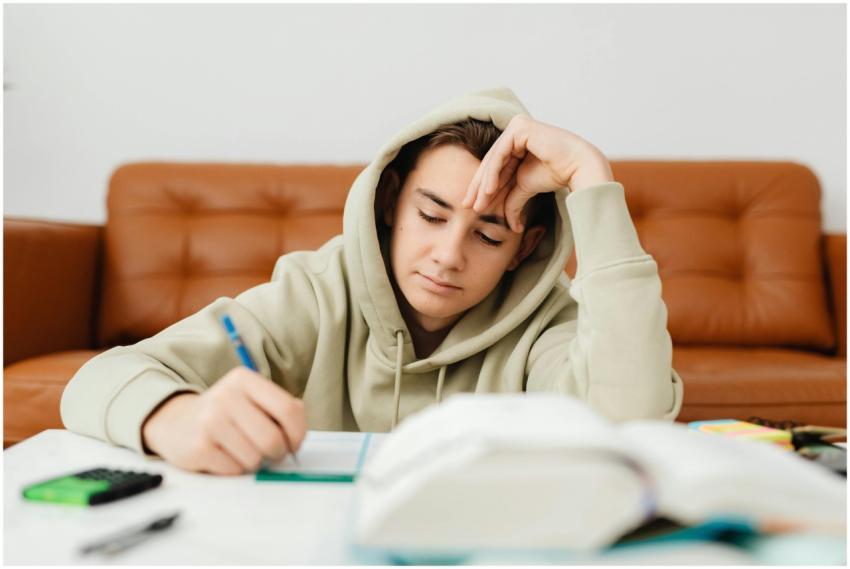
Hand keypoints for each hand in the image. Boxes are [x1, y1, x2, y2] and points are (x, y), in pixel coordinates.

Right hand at [141, 368, 305, 474]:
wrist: (175, 421)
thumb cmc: (224, 412)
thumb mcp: (250, 398)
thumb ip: (279, 408)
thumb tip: (298, 435)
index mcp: (244, 380)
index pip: (289, 409)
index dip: (298, 433)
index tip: (294, 443)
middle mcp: (226, 396)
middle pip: (273, 438)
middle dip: (278, 453)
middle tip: (272, 453)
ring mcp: (210, 421)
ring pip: (255, 458)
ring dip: (255, 462)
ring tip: (243, 450)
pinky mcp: (199, 447)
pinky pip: (235, 470)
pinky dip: (235, 468)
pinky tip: (224, 455)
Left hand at [462, 115, 614, 231]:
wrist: (577, 167)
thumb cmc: (556, 174)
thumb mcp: (525, 188)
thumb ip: (512, 200)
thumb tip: (509, 225)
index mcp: (516, 143)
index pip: (494, 167)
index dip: (482, 188)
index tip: (472, 207)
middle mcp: (515, 132)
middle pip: (491, 163)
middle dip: (478, 187)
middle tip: (468, 206)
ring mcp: (517, 127)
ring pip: (493, 159)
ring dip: (484, 184)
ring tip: (478, 203)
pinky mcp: (520, 127)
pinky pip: (501, 153)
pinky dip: (492, 173)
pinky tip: (488, 190)